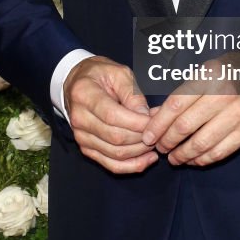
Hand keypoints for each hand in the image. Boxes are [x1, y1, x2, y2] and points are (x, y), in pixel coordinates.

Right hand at [64, 55, 157, 173]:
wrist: (78, 83)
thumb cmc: (101, 75)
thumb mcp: (119, 73)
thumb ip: (133, 94)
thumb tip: (147, 116)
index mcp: (85, 95)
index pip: (112, 116)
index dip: (137, 123)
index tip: (156, 120)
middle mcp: (79, 119)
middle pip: (115, 137)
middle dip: (142, 137)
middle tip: (161, 131)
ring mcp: (81, 137)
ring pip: (115, 154)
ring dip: (140, 152)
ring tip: (157, 143)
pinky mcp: (87, 149)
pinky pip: (110, 164)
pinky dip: (131, 166)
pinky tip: (147, 159)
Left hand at [142, 52, 239, 166]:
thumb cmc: (230, 72)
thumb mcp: (205, 73)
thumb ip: (181, 94)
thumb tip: (155, 116)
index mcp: (210, 76)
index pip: (176, 105)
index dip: (158, 124)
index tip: (148, 136)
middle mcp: (225, 95)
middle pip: (185, 126)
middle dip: (167, 141)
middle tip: (159, 147)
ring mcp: (239, 115)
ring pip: (201, 144)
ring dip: (182, 155)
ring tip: (173, 157)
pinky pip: (219, 152)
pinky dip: (202, 160)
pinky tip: (193, 159)